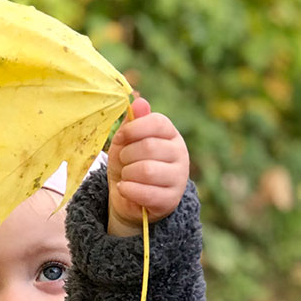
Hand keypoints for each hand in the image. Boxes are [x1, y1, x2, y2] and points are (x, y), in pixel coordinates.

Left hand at [107, 97, 189, 235]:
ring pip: (147, 170)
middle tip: (123, 162)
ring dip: (127, 174)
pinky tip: (125, 188)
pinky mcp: (171, 200)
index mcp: (171, 135)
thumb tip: (139, 101)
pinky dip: (128, 190)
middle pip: (149, 147)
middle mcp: (180, 154)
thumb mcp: (125, 142)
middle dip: (127, 155)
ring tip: (126, 176)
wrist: (128, 199)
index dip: (133, 129)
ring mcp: (179, 178)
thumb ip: (132, 123)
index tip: (120, 138)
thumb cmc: (129, 165)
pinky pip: (146, 193)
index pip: (157, 122)